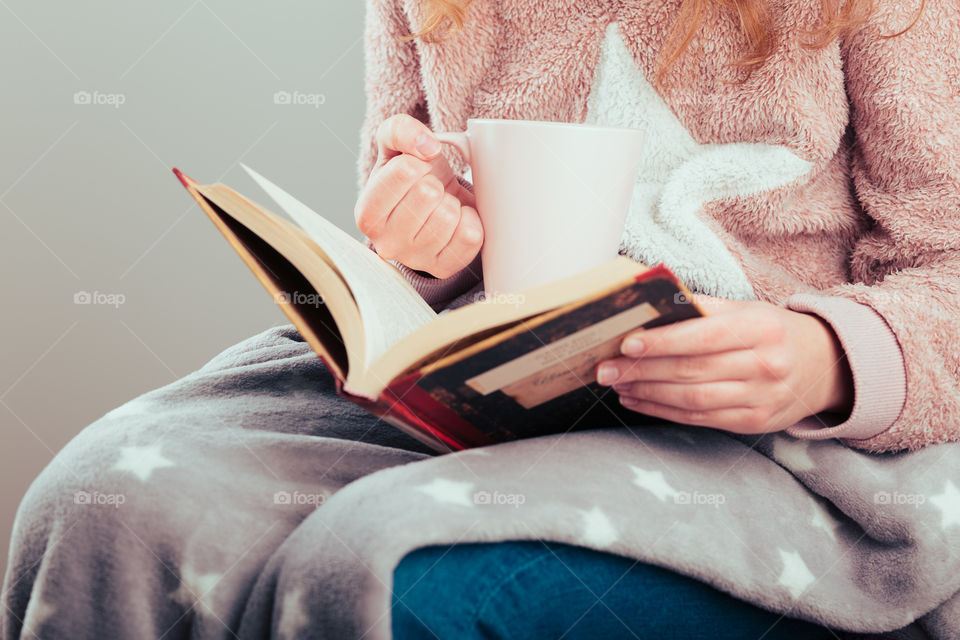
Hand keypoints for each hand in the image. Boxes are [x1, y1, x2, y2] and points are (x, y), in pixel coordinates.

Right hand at [355, 113, 482, 277]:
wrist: (433, 207)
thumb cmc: (410, 179)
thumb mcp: (395, 146)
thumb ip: (400, 129)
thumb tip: (427, 146)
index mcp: (367, 214)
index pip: (404, 172)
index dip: (417, 162)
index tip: (413, 172)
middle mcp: (386, 244)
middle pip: (428, 193)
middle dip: (434, 183)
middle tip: (429, 191)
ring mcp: (416, 260)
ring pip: (449, 216)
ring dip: (451, 202)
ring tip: (440, 206)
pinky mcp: (445, 268)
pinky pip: (471, 236)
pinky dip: (471, 220)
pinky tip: (457, 221)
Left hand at [595, 296, 853, 433]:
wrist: (823, 366)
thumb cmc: (770, 330)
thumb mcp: (744, 309)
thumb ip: (700, 308)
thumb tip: (646, 306)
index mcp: (760, 328)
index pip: (703, 336)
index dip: (662, 342)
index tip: (625, 344)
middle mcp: (764, 365)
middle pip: (691, 371)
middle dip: (642, 371)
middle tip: (605, 369)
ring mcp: (761, 398)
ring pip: (692, 400)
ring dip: (647, 393)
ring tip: (617, 385)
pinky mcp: (753, 423)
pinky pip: (699, 419)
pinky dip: (662, 411)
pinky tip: (637, 401)